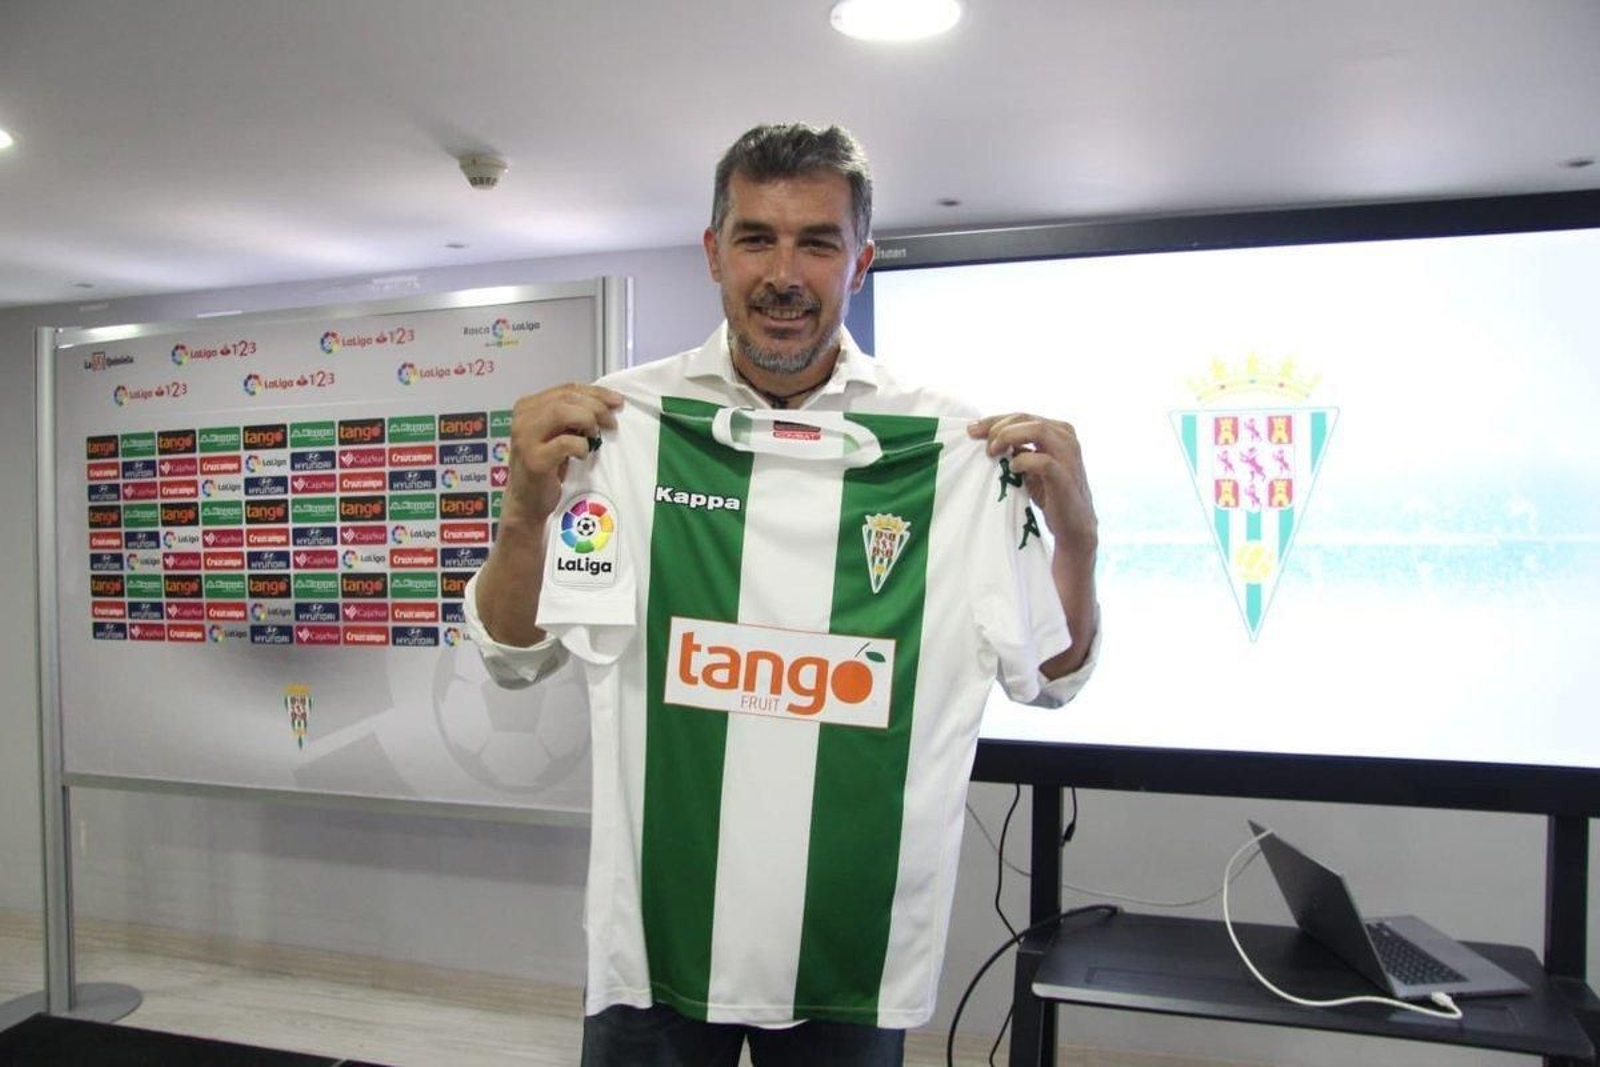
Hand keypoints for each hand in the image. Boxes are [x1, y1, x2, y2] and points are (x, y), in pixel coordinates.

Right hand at [504, 382, 623, 527]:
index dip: (595, 392)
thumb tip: (608, 403)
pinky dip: (581, 446)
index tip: (617, 401)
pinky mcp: (534, 459)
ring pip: (562, 413)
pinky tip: (583, 455)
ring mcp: (525, 438)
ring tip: (595, 436)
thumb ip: (572, 416)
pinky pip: (565, 443)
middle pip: (566, 398)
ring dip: (587, 421)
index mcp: (527, 406)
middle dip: (596, 406)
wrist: (528, 501)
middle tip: (611, 422)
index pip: (566, 389)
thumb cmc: (547, 466)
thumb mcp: (557, 434)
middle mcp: (522, 418)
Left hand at [968, 413, 1097, 553]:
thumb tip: (985, 436)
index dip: (995, 420)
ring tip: (993, 452)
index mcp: (1058, 430)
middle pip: (1026, 418)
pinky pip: (1042, 460)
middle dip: (997, 427)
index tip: (972, 430)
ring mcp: (1068, 455)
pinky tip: (1012, 468)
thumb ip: (1017, 448)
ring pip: (1038, 429)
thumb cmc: (1049, 492)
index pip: (1021, 416)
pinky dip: (1023, 461)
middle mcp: (1066, 437)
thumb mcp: (1031, 464)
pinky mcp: (1065, 475)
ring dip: (1009, 437)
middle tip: (980, 442)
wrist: (1073, 524)